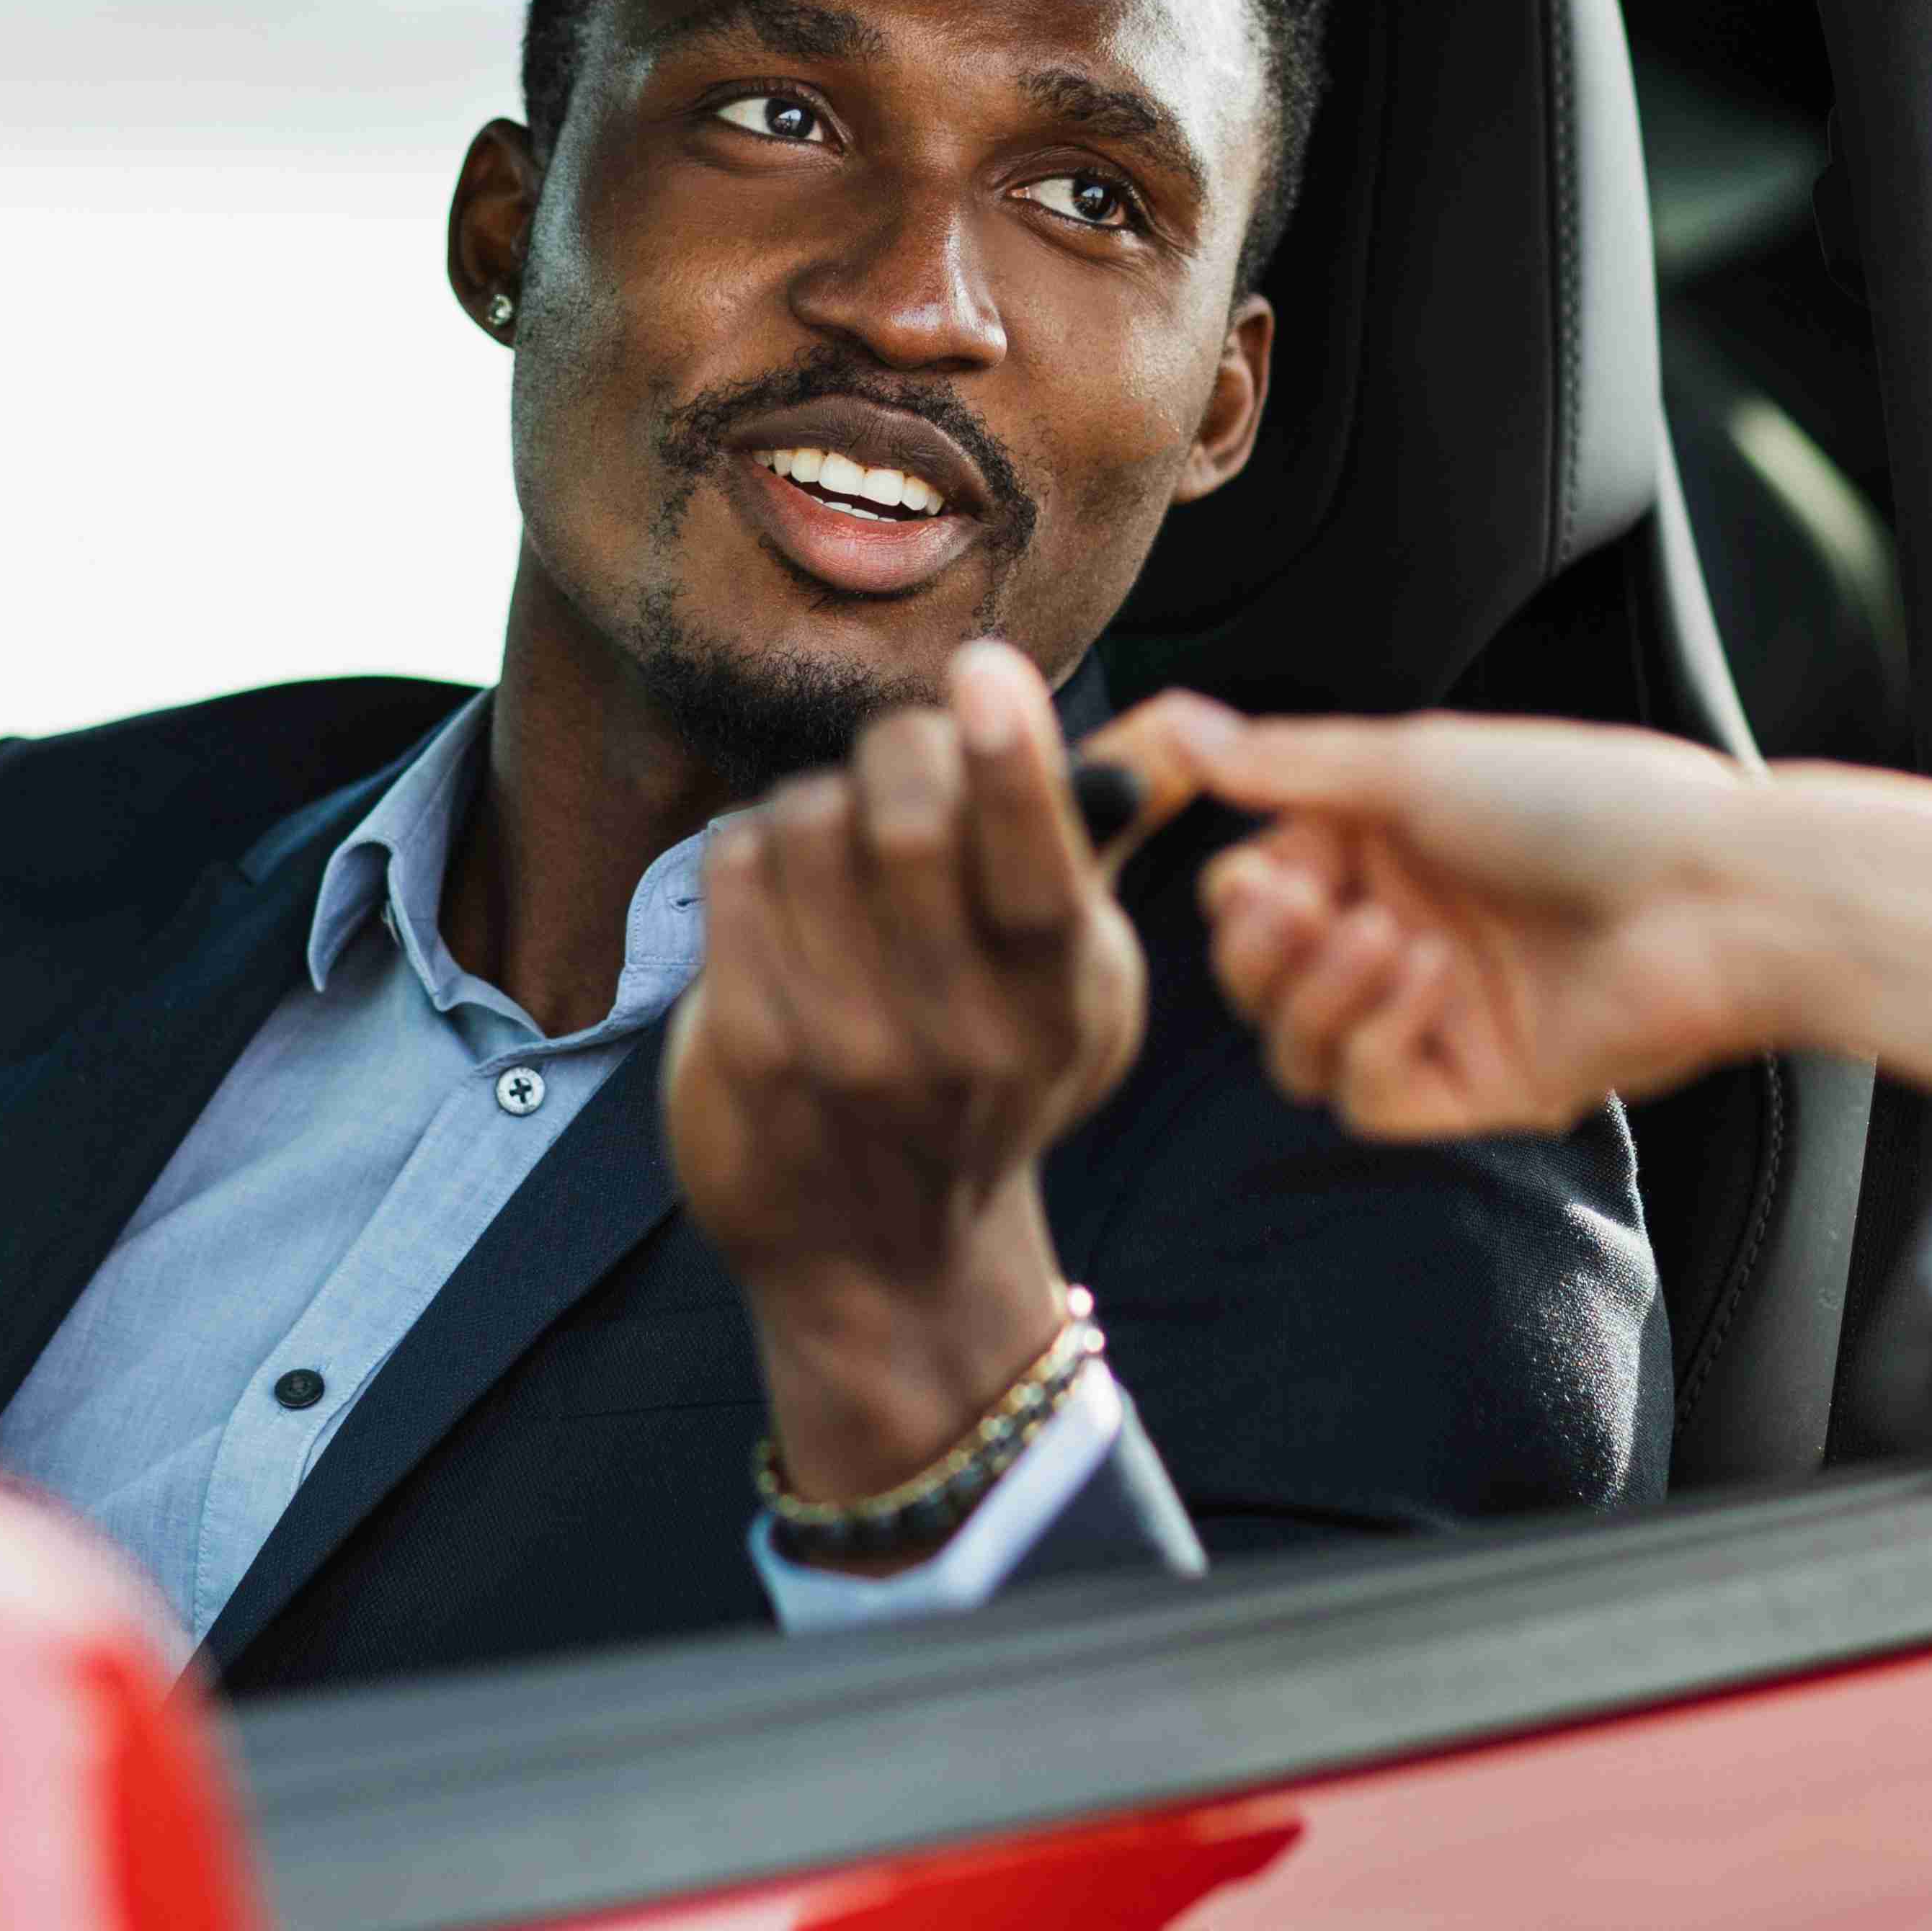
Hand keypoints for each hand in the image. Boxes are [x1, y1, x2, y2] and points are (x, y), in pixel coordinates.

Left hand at [668, 639, 1144, 1517]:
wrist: (878, 1260)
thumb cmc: (989, 1078)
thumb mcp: (1077, 981)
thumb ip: (1112, 845)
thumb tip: (1196, 727)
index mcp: (1060, 1000)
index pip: (1041, 865)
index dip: (1012, 757)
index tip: (987, 670)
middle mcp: (962, 1033)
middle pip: (909, 811)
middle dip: (904, 748)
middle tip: (907, 759)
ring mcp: (846, 1045)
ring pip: (808, 820)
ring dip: (820, 805)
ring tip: (841, 855)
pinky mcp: (749, 1046)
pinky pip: (735, 865)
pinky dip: (753, 850)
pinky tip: (781, 896)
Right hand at [1147, 704, 1931, 1136]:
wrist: (1715, 893)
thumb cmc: (1589, 803)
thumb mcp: (1415, 762)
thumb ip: (1287, 764)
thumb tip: (1176, 731)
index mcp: (1383, 850)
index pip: (1255, 892)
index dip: (1241, 892)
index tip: (1260, 871)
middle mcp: (1399, 932)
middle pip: (1259, 980)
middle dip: (1257, 949)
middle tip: (1293, 911)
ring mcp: (1434, 1018)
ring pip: (1298, 1050)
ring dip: (1314, 994)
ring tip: (1384, 938)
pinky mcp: (1473, 1088)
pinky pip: (1370, 1095)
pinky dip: (1377, 1036)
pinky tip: (1429, 980)